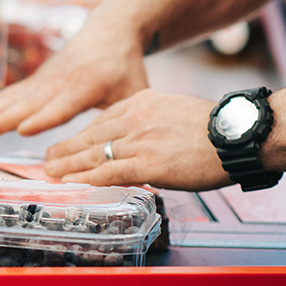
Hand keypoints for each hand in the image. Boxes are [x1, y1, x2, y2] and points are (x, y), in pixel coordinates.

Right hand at [0, 9, 149, 136]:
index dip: (43, 118)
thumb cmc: (125, 67)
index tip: (23, 129)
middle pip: (28, 103)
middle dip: (4, 117)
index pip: (61, 106)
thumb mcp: (135, 91)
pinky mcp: (33, 83)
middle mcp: (59, 83)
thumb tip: (128, 155)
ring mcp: (43, 82)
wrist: (109, 31)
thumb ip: (125, 119)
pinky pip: (6, 95)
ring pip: (11, 98)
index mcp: (86, 87)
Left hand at [42, 89, 230, 190]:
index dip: (83, 135)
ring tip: (51, 173)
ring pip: (92, 154)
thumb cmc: (217, 129)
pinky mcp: (145, 164)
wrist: (237, 135)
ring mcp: (138, 141)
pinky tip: (71, 183)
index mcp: (142, 102)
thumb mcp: (176, 112)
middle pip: (90, 136)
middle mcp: (135, 118)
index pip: (103, 119)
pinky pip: (107, 172)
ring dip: (68, 166)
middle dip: (66, 149)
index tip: (71, 143)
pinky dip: (85, 179)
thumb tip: (141, 141)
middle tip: (48, 158)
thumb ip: (153, 124)